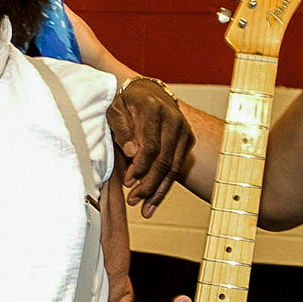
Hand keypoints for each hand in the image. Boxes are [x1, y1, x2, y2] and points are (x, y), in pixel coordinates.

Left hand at [108, 78, 192, 215]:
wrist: (148, 91)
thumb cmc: (127, 103)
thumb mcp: (114, 110)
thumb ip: (122, 130)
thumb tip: (132, 152)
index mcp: (153, 110)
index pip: (151, 146)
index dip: (140, 167)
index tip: (127, 182)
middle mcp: (173, 120)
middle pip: (165, 161)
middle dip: (149, 185)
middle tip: (134, 200)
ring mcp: (183, 130)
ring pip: (174, 168)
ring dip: (158, 191)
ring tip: (145, 209)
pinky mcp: (187, 140)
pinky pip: (177, 168)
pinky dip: (165, 186)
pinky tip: (153, 202)